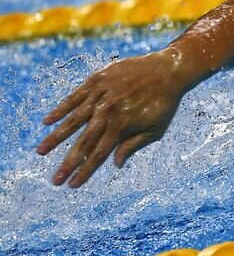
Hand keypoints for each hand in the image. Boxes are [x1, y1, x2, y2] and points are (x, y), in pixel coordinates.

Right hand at [37, 51, 188, 187]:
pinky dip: (61, 109)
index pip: (99, 154)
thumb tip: (115, 164)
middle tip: (54, 180)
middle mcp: (108, 111)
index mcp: (122, 126)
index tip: (72, 185)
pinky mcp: (97, 80)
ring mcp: (101, 95)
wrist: (170, 69)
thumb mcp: (155, 129)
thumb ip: (133, 145)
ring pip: (73, 119)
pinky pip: (75, 97)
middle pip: (83, 141)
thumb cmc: (165, 103)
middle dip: (68, 162)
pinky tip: (47, 121)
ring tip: (40, 151)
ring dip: (56, 137)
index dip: (85, 171)